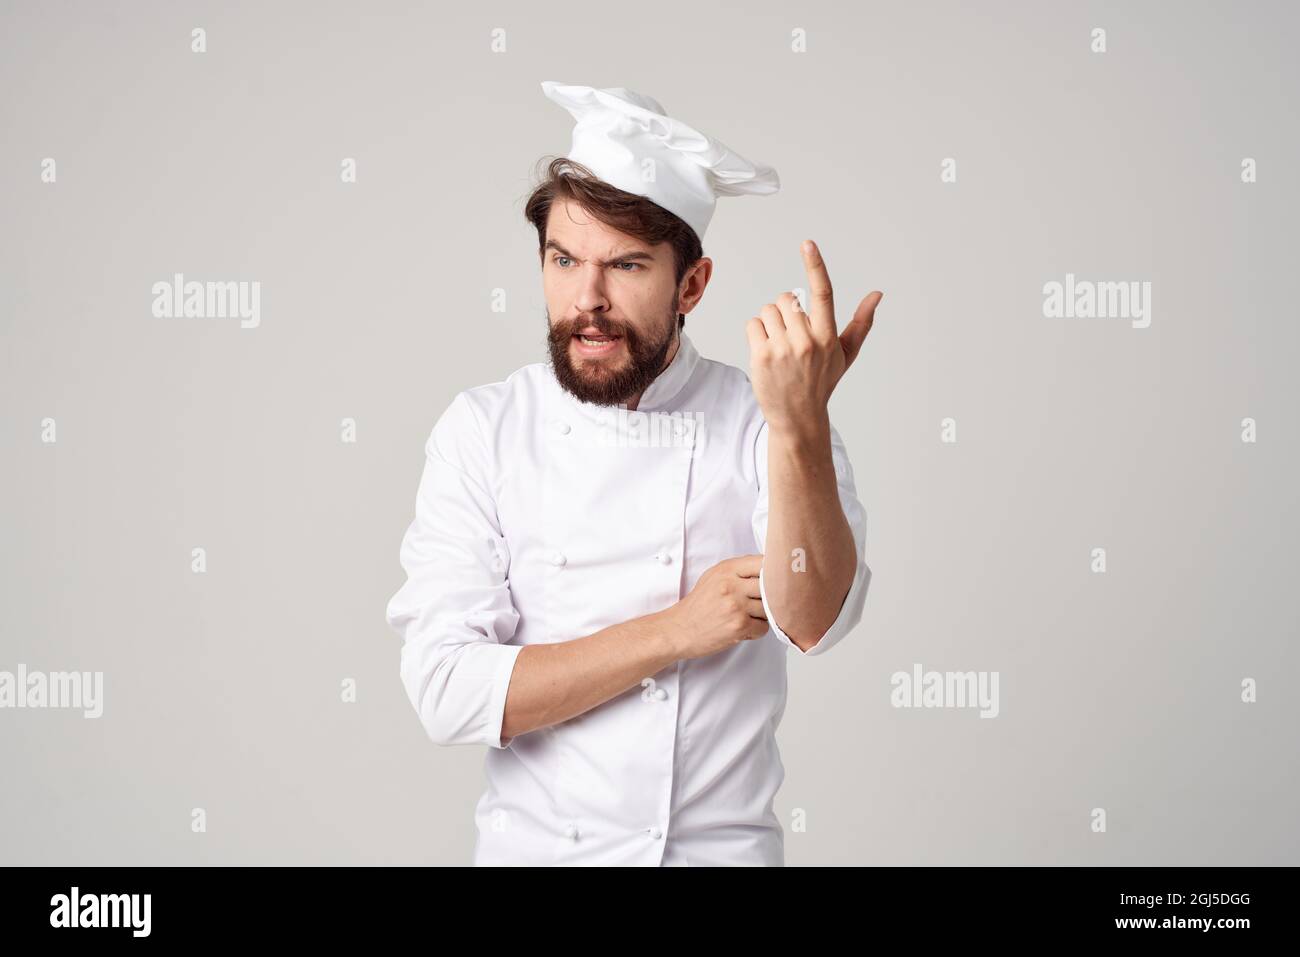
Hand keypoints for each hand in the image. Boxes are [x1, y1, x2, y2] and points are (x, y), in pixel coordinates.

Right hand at [662, 555, 769, 659]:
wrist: (679, 629)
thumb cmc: (698, 605)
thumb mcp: (713, 577)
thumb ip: (739, 571)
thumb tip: (768, 568)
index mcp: (727, 569)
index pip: (764, 562)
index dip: (776, 570)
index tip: (780, 577)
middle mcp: (732, 585)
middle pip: (771, 586)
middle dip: (771, 595)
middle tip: (763, 601)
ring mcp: (736, 606)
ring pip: (770, 608)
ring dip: (763, 615)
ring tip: (747, 616)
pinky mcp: (739, 625)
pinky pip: (764, 627)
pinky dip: (757, 630)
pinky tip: (743, 628)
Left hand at [746, 240, 881, 432]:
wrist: (797, 417)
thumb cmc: (822, 382)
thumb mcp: (845, 354)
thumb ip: (861, 322)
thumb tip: (877, 294)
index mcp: (828, 337)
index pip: (823, 293)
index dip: (815, 266)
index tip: (807, 244)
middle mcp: (806, 341)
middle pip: (786, 299)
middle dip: (786, 310)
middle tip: (791, 334)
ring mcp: (782, 349)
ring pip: (768, 310)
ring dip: (770, 321)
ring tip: (779, 345)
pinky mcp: (761, 356)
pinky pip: (753, 324)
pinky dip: (756, 332)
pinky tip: (766, 351)